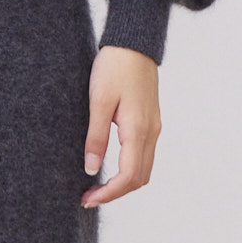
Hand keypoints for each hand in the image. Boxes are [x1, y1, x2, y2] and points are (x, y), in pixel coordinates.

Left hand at [83, 45, 160, 207]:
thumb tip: (91, 168)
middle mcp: (151, 132)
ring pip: (144, 169)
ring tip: (97, 186)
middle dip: (115, 193)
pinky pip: (144, 155)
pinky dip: (129, 170)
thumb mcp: (99, 101)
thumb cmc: (114, 67)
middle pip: (139, 178)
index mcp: (138, 129)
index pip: (128, 177)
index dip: (108, 193)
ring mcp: (154, 127)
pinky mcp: (151, 121)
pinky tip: (111, 167)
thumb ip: (96, 137)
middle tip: (89, 197)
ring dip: (123, 183)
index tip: (87, 199)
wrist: (133, 43)